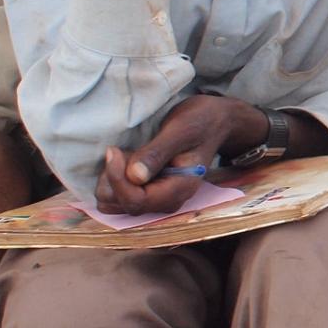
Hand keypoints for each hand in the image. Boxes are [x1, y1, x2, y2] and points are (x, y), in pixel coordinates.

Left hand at [92, 96, 265, 214]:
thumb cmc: (201, 121)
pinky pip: (119, 196)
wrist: (216, 122)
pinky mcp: (150, 192)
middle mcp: (169, 200)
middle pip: (122, 205)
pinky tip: (128, 160)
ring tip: (127, 155)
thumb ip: (158, 153)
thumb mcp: (181, 130)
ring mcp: (159, 197)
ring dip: (111, 180)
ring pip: (116, 203)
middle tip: (122, 150)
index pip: (137, 201)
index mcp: (180, 188)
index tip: (114, 151)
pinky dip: (114, 179)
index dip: (118, 180)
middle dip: (113, 179)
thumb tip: (134, 176)